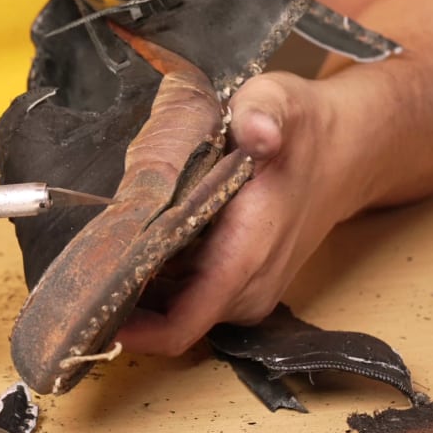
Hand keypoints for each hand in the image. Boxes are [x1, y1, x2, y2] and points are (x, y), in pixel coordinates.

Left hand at [114, 72, 362, 355]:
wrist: (348, 151)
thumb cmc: (305, 132)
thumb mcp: (281, 103)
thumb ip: (264, 113)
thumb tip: (257, 130)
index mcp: (247, 255)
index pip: (182, 323)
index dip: (132, 329)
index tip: (88, 307)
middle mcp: (248, 286)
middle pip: (167, 320)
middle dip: (123, 300)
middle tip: (84, 260)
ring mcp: (246, 291)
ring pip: (174, 310)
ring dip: (140, 288)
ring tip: (107, 246)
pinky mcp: (241, 285)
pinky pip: (188, 297)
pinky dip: (160, 278)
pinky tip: (142, 242)